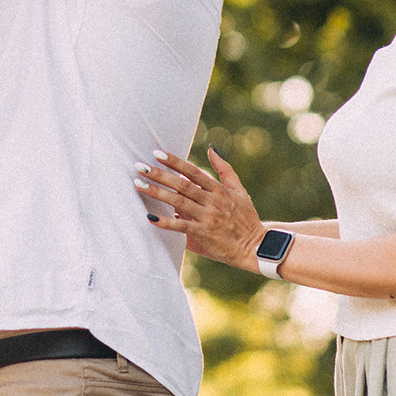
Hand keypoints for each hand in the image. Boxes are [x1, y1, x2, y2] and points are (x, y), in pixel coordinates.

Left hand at [134, 147, 267, 271]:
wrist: (256, 247)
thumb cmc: (246, 218)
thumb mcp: (239, 190)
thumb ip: (224, 169)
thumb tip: (211, 148)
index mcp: (219, 189)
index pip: (192, 171)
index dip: (174, 161)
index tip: (157, 153)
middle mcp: (212, 201)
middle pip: (181, 185)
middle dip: (159, 174)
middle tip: (139, 166)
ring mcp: (208, 217)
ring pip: (178, 202)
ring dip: (157, 192)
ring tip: (139, 185)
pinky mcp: (204, 234)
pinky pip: (182, 226)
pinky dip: (166, 222)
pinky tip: (150, 217)